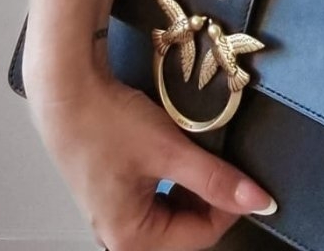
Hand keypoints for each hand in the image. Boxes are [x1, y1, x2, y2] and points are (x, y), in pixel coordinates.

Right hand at [28, 68, 276, 250]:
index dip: (230, 206)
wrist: (65, 88)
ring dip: (191, 186)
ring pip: (171, 210)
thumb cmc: (106, 122)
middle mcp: (118, 234)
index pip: (200, 237)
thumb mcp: (170, 150)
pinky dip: (172, 177)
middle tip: (223, 161)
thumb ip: (216, 179)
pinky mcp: (112, 189)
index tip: (246, 178)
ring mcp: (113, 212)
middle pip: (184, 228)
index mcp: (130, 239)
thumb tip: (258, 201)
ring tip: (199, 152)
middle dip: (208, 196)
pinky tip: (177, 152)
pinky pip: (154, 195)